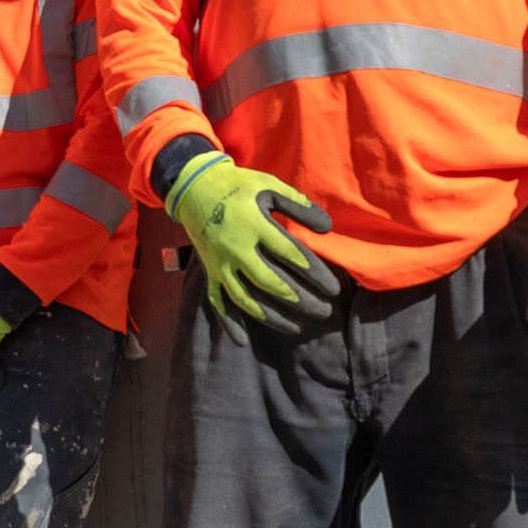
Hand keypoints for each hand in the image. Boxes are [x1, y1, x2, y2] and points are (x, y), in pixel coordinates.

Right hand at [164, 152, 341, 344]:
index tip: (333, 289)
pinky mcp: (209, 271)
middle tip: (323, 312)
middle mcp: (235, 248)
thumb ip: (298, 205)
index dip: (314, 273)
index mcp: (253, 224)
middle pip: (271, 282)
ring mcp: (219, 263)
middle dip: (300, 300)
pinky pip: (217, 301)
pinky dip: (228, 322)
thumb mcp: (269, 186)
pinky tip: (243, 341)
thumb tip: (328, 228)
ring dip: (272, 316)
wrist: (193, 187)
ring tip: (297, 327)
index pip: (290, 254)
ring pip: (246, 298)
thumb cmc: (239, 186)